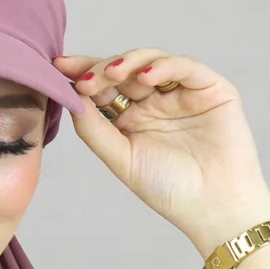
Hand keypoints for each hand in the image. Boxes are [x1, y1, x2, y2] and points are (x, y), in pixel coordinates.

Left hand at [53, 48, 269, 251]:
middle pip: (123, 69)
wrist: (212, 208)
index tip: (56, 67)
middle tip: (84, 78)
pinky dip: (165, 66)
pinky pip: (186, 67)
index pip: (103, 86)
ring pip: (152, 60)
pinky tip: (145, 78)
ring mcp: (182, 93)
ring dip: (129, 62)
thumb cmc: (167, 188)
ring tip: (112, 74)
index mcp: (130, 116)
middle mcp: (154, 100)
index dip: (82, 73)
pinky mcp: (211, 90)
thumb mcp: (120, 158)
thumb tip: (70, 98)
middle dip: (100, 69)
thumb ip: (93, 129)